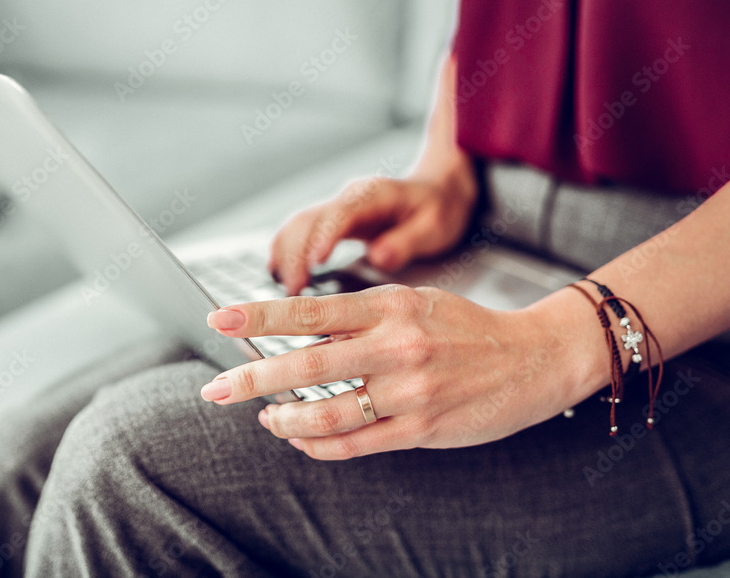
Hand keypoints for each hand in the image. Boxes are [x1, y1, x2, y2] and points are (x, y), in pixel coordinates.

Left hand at [201, 285, 602, 459]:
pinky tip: (300, 438)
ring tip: (264, 418)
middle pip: (307, 364)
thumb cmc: (466, 328)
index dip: (258, 316)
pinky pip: (355, 444)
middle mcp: (396, 346)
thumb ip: (359, 317)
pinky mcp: (422, 429)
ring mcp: (410, 391)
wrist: (534, 358)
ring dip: (284, 420)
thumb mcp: (413, 302)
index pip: (309, 309)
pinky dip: (317, 444)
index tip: (218, 320)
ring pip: (326, 413)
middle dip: (251, 379)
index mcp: (390, 306)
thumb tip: (299, 332)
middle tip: (214, 389)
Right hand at [269, 170, 477, 295]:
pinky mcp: (331, 220)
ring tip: (286, 288)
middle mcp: (349, 198)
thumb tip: (380, 256)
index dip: (324, 237)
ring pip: (298, 225)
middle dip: (295, 254)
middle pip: (308, 220)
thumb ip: (407, 241)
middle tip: (293, 290)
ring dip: (285, 254)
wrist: (437, 190)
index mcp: (373, 196)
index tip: (314, 263)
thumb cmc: (437, 208)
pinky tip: (278, 271)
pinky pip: (299, 231)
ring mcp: (337, 207)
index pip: (340, 214)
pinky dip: (285, 250)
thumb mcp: (435, 226)